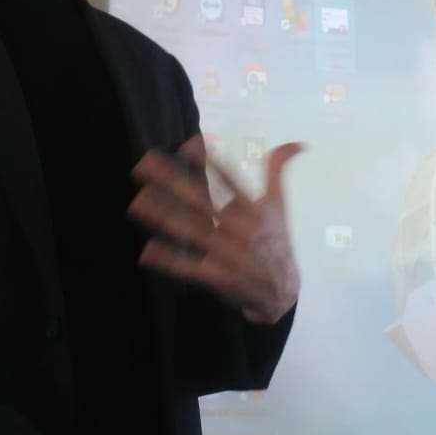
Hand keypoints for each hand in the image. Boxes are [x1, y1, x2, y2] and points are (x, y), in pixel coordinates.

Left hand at [128, 137, 302, 323]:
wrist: (282, 291)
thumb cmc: (275, 241)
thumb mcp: (280, 205)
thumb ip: (278, 171)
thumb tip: (298, 142)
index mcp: (253, 209)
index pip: (231, 180)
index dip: (212, 162)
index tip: (189, 143)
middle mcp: (239, 228)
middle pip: (201, 201)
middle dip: (172, 182)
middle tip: (144, 166)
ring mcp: (227, 253)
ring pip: (191, 231)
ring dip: (164, 216)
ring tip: (137, 201)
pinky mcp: (218, 276)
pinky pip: (190, 267)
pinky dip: (170, 260)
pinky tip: (148, 251)